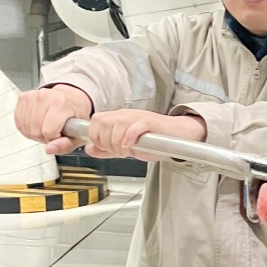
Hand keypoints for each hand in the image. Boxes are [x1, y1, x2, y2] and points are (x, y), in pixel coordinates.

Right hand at [14, 85, 93, 154]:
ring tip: (46, 127)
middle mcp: (45, 97)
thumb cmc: (75, 115)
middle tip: (53, 132)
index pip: (48, 131)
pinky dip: (27, 128)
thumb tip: (49, 149)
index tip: (60, 134)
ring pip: (26, 128)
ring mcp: (32, 96)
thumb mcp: (79, 134)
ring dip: (35, 133)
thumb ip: (66, 145)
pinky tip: (37, 124)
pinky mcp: (23, 97)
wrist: (70, 98)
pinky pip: (19, 122)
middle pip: (35, 131)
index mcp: (62, 104)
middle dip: (44, 137)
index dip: (53, 139)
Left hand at [85, 109, 206, 160]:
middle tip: (118, 152)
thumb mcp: (126, 146)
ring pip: (117, 125)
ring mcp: (139, 117)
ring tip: (127, 152)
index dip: (96, 136)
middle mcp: (127, 114)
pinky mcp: (151, 122)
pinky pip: (135, 127)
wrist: (178, 135)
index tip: (105, 148)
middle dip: (106, 142)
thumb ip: (107, 149)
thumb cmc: (155, 141)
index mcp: (119, 118)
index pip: (96, 121)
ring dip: (117, 143)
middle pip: (103, 123)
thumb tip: (89, 148)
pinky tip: (131, 146)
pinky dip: (129, 138)